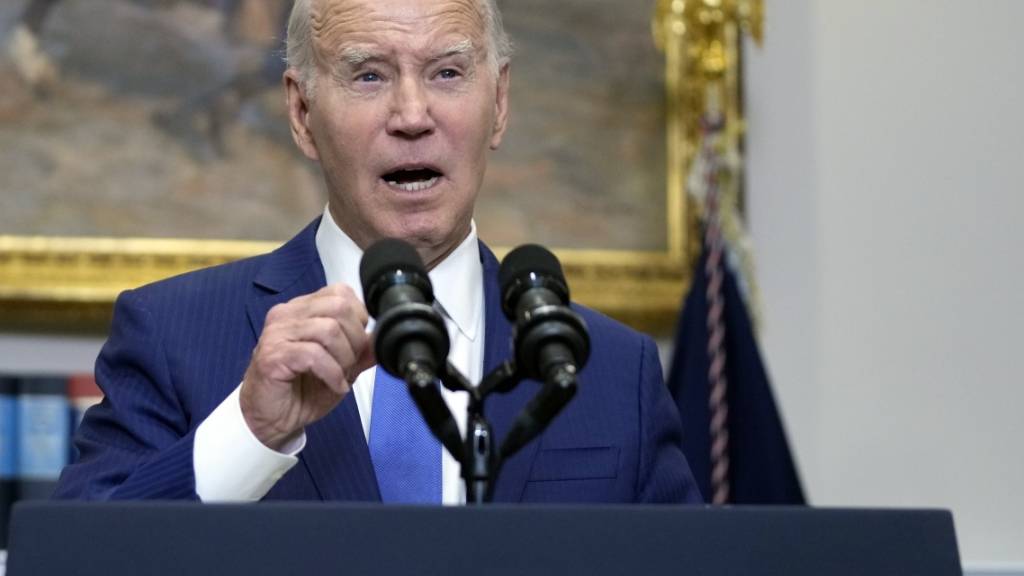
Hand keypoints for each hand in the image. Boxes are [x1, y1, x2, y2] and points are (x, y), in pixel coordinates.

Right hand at [240, 284, 373, 450]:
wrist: (270, 420)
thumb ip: (361, 352)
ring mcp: (277, 333)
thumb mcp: (340, 368)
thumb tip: (382, 339)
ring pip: (328, 329)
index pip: (340, 293)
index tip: (356, 345)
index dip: (358, 319)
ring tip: (340, 376)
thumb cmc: (299, 391)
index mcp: (302, 310)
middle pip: (339, 307)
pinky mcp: (272, 355)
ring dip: (344, 358)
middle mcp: (287, 315)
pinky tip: (333, 385)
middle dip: (355, 339)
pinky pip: (313, 354)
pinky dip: (332, 373)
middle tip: (350, 364)